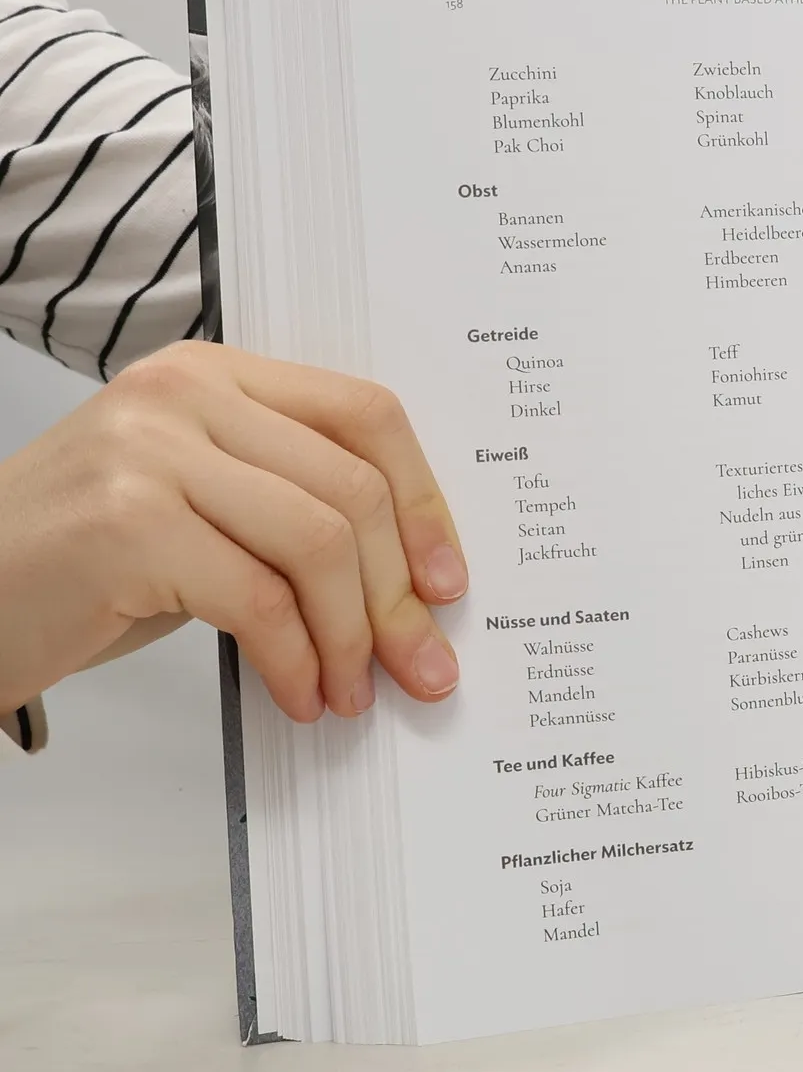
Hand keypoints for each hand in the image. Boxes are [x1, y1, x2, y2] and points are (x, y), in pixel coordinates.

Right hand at [0, 342, 466, 719]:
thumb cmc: (85, 562)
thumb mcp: (204, 507)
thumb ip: (295, 509)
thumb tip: (417, 585)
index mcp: (217, 374)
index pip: (364, 415)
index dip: (425, 502)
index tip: (448, 581)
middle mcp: (184, 395)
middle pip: (354, 488)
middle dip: (400, 594)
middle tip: (422, 665)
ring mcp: (150, 452)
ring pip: (319, 544)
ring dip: (353, 637)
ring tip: (350, 693)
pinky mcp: (126, 526)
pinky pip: (260, 602)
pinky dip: (296, 663)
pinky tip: (297, 696)